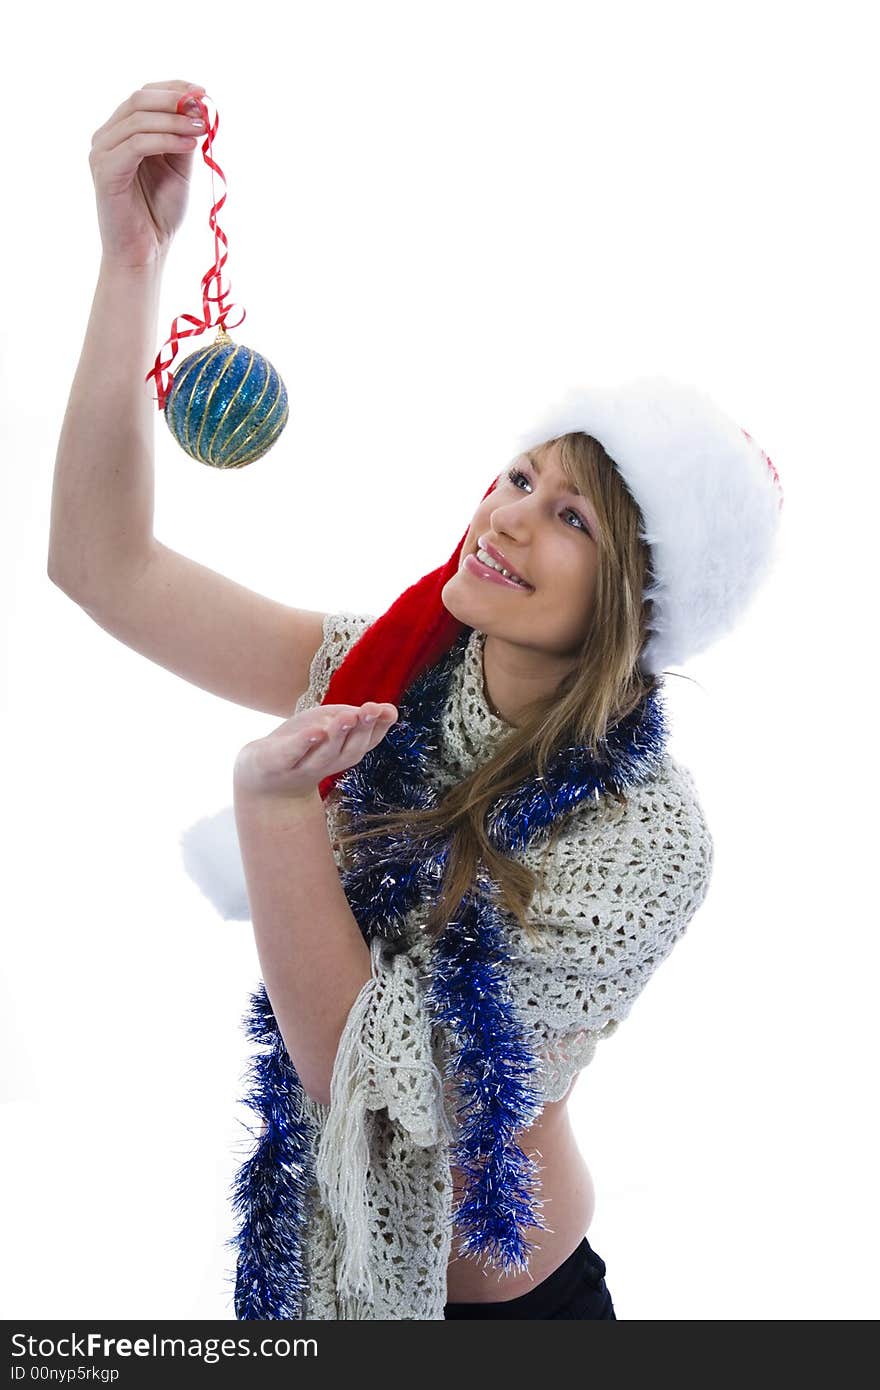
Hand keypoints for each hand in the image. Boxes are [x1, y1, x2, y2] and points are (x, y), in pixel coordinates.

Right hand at [89, 78, 209, 267]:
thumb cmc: (159, 214)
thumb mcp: (178, 169)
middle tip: (204, 107)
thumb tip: (199, 108)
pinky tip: (189, 144)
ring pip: (138, 119)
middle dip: (175, 100)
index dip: (174, 89)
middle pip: (138, 100)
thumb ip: (183, 139)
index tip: (203, 92)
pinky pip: (137, 144)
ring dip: (174, 120)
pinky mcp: (105, 170)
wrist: (144, 253)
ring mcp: (102, 152)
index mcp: (123, 132)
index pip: (144, 95)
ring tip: (203, 129)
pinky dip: (165, 140)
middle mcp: (107, 137)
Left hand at [232, 702, 398, 800]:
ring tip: (347, 717)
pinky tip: (315, 731)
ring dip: (338, 735)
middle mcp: (330, 763)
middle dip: (362, 729)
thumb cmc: (304, 743)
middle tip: (370, 709)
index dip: (379, 727)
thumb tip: (389, 709)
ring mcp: (304, 766)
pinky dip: (304, 744)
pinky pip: (294, 755)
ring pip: (326, 754)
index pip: (369, 741)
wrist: (262, 773)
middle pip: (351, 750)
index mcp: (346, 752)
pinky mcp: (278, 764)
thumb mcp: (332, 724)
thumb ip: (357, 717)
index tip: (388, 710)